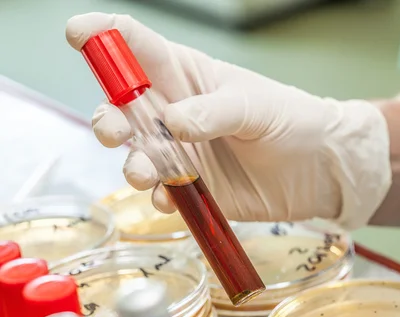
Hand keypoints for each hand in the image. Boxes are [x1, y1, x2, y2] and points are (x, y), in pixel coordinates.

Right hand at [65, 13, 390, 229]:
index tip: (78, 33)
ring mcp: (181, 151)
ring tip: (147, 172)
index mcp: (187, 76)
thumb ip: (213, 112)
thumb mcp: (255, 106)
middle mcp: (174, 112)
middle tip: (117, 130)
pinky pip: (161, 193)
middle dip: (109, 117)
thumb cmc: (291, 121)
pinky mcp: (192, 186)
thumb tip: (172, 124)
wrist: (319, 169)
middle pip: (122, 107)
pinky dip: (158, 197)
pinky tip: (169, 199)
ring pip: (136, 154)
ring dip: (133, 163)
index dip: (103, 35)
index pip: (137, 46)